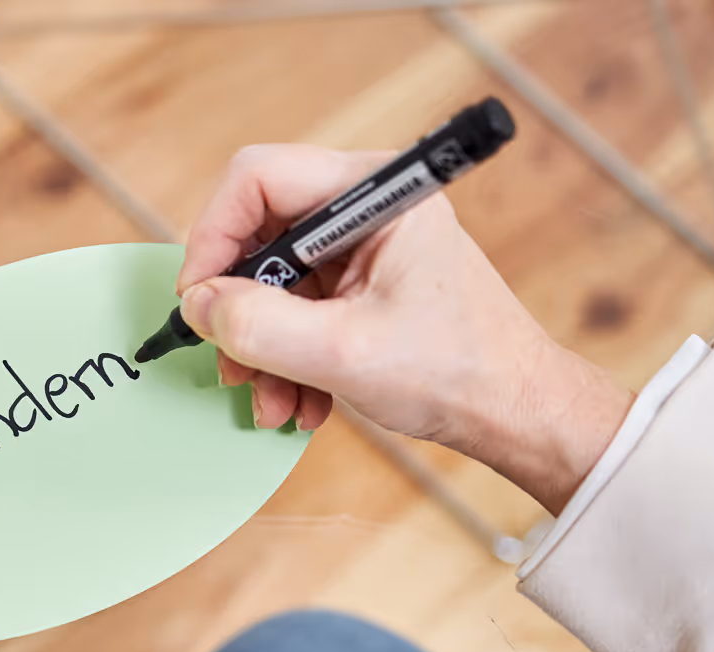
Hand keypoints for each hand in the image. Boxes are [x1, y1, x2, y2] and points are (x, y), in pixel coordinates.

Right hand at [177, 144, 634, 513]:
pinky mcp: (361, 285)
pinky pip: (297, 310)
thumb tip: (198, 305)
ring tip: (272, 402)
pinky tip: (301, 402)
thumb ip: (259, 327)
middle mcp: (366, 207)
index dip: (213, 236)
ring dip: (261, 348)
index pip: (257, 179)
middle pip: (259, 233)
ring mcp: (363, 248)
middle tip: (230, 363)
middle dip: (239, 309)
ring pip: (273, 281)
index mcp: (375, 193)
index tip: (199, 300)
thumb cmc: (457, 372)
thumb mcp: (343, 355)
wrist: (515, 411)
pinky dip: (287, 358)